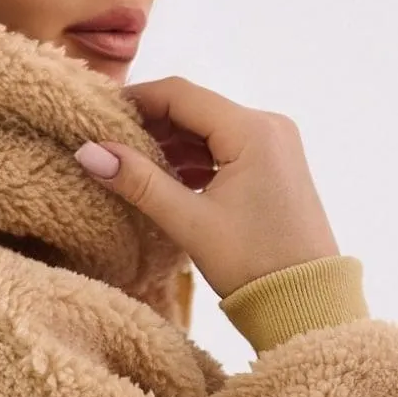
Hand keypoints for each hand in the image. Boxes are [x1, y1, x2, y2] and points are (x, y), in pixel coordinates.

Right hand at [74, 76, 341, 299]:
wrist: (307, 303)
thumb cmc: (254, 264)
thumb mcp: (190, 222)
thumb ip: (139, 181)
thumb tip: (89, 151)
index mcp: (253, 130)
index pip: (181, 94)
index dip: (136, 100)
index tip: (98, 115)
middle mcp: (269, 126)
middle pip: (196, 108)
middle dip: (151, 123)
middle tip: (109, 143)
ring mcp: (276, 145)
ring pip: (210, 129)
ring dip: (172, 143)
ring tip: (132, 165)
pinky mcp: (275, 166)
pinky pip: (226, 148)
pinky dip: (195, 159)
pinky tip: (168, 179)